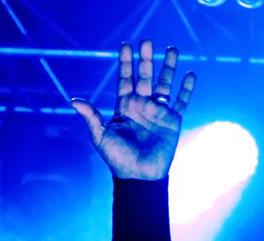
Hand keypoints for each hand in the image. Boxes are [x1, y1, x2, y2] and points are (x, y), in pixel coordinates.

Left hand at [71, 40, 196, 180]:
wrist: (138, 175)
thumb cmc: (117, 158)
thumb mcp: (100, 136)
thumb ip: (91, 116)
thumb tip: (73, 100)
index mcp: (124, 107)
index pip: (125, 79)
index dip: (125, 63)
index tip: (126, 46)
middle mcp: (141, 105)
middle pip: (145, 76)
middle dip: (146, 59)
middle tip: (147, 41)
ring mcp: (157, 112)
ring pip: (165, 84)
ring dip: (169, 67)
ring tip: (173, 49)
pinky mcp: (172, 120)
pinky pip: (181, 101)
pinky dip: (186, 89)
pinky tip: (189, 75)